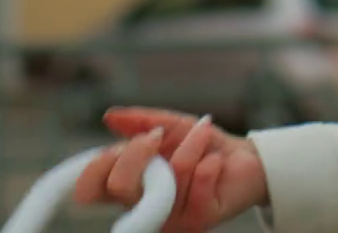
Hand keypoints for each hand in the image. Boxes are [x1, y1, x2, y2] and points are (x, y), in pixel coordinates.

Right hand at [69, 107, 270, 230]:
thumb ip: (140, 122)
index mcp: (130, 186)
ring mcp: (170, 218)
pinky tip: (216, 160)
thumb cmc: (202, 144)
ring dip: (190, 144)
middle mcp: (144, 207)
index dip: (95, 168)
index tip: (114, 146)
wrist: (245, 158)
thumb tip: (109, 117)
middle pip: (120, 186)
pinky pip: (197, 181)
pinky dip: (209, 160)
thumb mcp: (170, 125)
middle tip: (158, 135)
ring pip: (168, 176)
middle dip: (137, 152)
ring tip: (202, 134)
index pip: (91, 190)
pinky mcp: (199, 220)